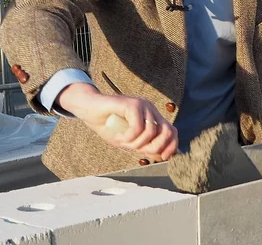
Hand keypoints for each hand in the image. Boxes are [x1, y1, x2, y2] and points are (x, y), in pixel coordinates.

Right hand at [56, 83, 177, 161]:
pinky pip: (138, 127)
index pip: (172, 132)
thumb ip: (145, 145)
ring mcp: (143, 105)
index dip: (171, 146)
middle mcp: (151, 110)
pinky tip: (120, 136)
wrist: (89, 109)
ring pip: (151, 132)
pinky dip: (128, 137)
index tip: (163, 158)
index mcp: (152, 117)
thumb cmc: (108, 125)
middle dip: (154, 147)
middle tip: (137, 149)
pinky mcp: (133, 104)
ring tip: (123, 140)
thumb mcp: (129, 140)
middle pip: (167, 132)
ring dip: (135, 143)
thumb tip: (162, 156)